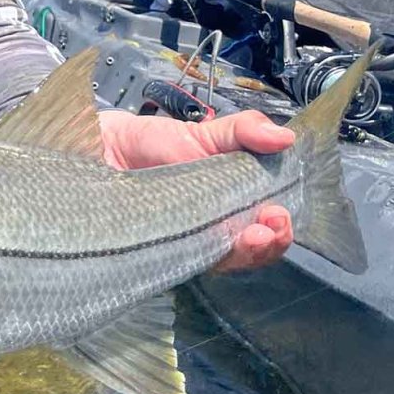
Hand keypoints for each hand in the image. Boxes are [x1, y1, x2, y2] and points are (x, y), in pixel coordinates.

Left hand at [97, 109, 295, 272]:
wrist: (107, 146)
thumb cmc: (160, 143)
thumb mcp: (207, 132)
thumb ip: (244, 130)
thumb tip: (285, 137)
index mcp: (235, 206)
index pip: (267, 231)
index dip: (278, 231)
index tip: (278, 216)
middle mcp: (216, 230)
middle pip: (250, 253)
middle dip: (266, 246)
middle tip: (267, 230)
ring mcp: (188, 243)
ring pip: (220, 261)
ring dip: (242, 254)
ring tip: (250, 238)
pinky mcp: (158, 251)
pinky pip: (182, 262)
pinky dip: (197, 255)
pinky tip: (206, 243)